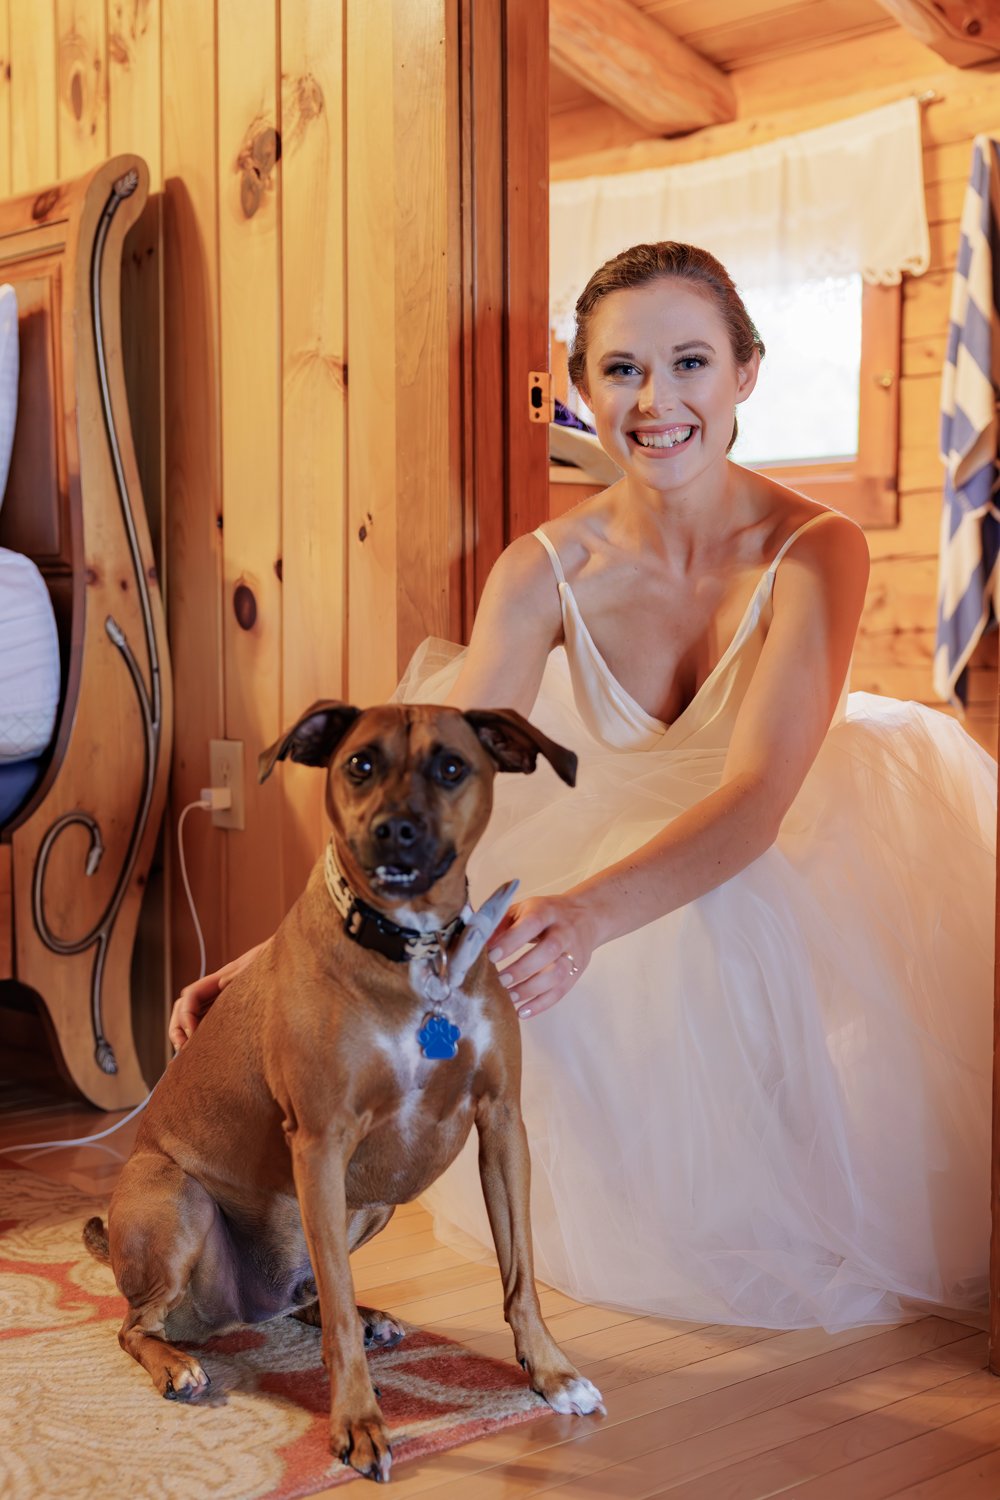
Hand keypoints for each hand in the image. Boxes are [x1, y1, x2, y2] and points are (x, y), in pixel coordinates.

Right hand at [168, 941, 267, 1049]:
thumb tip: (222, 984)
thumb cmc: (276, 963)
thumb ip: (241, 973)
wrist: (288, 965)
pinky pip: (210, 1026)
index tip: (192, 1033)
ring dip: (184, 1035)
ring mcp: (222, 1003)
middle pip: (184, 1007)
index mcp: (220, 979)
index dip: (186, 1014)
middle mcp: (216, 992)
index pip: (191, 994)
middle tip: (183, 1049)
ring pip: (193, 1018)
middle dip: (178, 1027)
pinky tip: (203, 1054)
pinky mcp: (232, 1016)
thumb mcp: (259, 963)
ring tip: (187, 1055)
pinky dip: (201, 1039)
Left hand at [487, 892, 596, 1018]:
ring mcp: (573, 953)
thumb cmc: (545, 914)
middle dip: (522, 968)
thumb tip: (478, 945)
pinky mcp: (577, 971)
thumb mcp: (522, 909)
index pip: (532, 924)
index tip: (491, 956)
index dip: (512, 941)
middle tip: (499, 980)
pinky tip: (522, 1011)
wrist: (585, 917)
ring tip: (508, 997)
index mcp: (546, 911)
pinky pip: (561, 991)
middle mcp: (563, 931)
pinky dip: (541, 1004)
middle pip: (549, 950)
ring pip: (558, 974)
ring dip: (531, 989)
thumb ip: (501, 924)